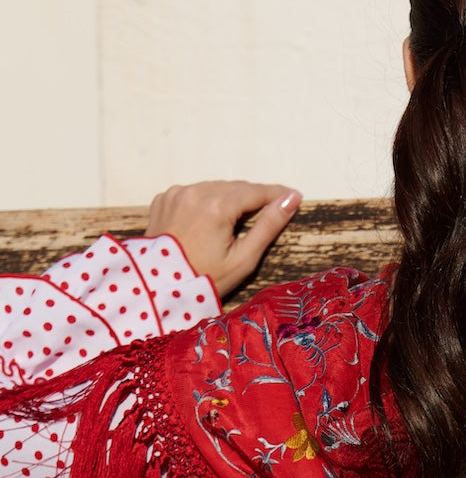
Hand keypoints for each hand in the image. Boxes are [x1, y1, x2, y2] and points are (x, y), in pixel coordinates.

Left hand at [146, 180, 300, 296]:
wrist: (159, 290)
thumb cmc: (205, 280)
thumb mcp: (243, 259)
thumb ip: (268, 226)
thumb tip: (292, 198)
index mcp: (216, 206)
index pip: (255, 191)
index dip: (277, 193)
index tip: (294, 195)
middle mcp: (195, 192)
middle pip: (235, 187)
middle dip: (253, 197)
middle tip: (269, 211)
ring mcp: (176, 193)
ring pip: (215, 187)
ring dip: (230, 198)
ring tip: (239, 219)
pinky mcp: (164, 199)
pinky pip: (194, 192)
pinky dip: (206, 201)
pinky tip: (209, 220)